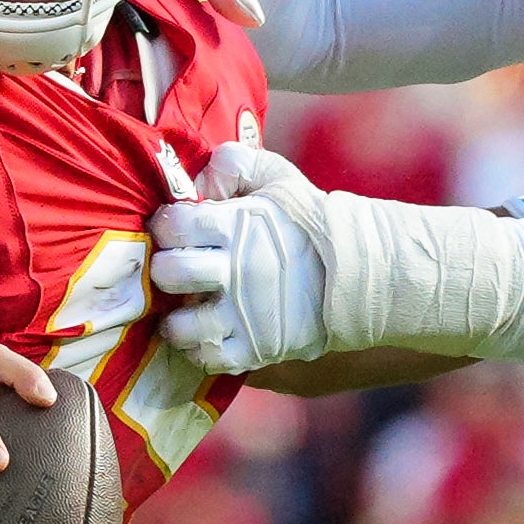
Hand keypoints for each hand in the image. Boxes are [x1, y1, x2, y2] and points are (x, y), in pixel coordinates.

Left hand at [148, 142, 330, 370]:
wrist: (357, 270)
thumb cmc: (309, 222)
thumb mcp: (277, 177)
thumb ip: (234, 164)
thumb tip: (197, 182)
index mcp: (238, 226)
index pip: (175, 225)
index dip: (166, 226)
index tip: (176, 230)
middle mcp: (238, 271)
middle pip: (170, 273)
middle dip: (166, 269)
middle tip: (178, 269)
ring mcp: (246, 315)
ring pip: (182, 325)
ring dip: (176, 318)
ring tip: (187, 308)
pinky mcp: (258, 348)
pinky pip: (209, 358)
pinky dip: (199, 350)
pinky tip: (204, 334)